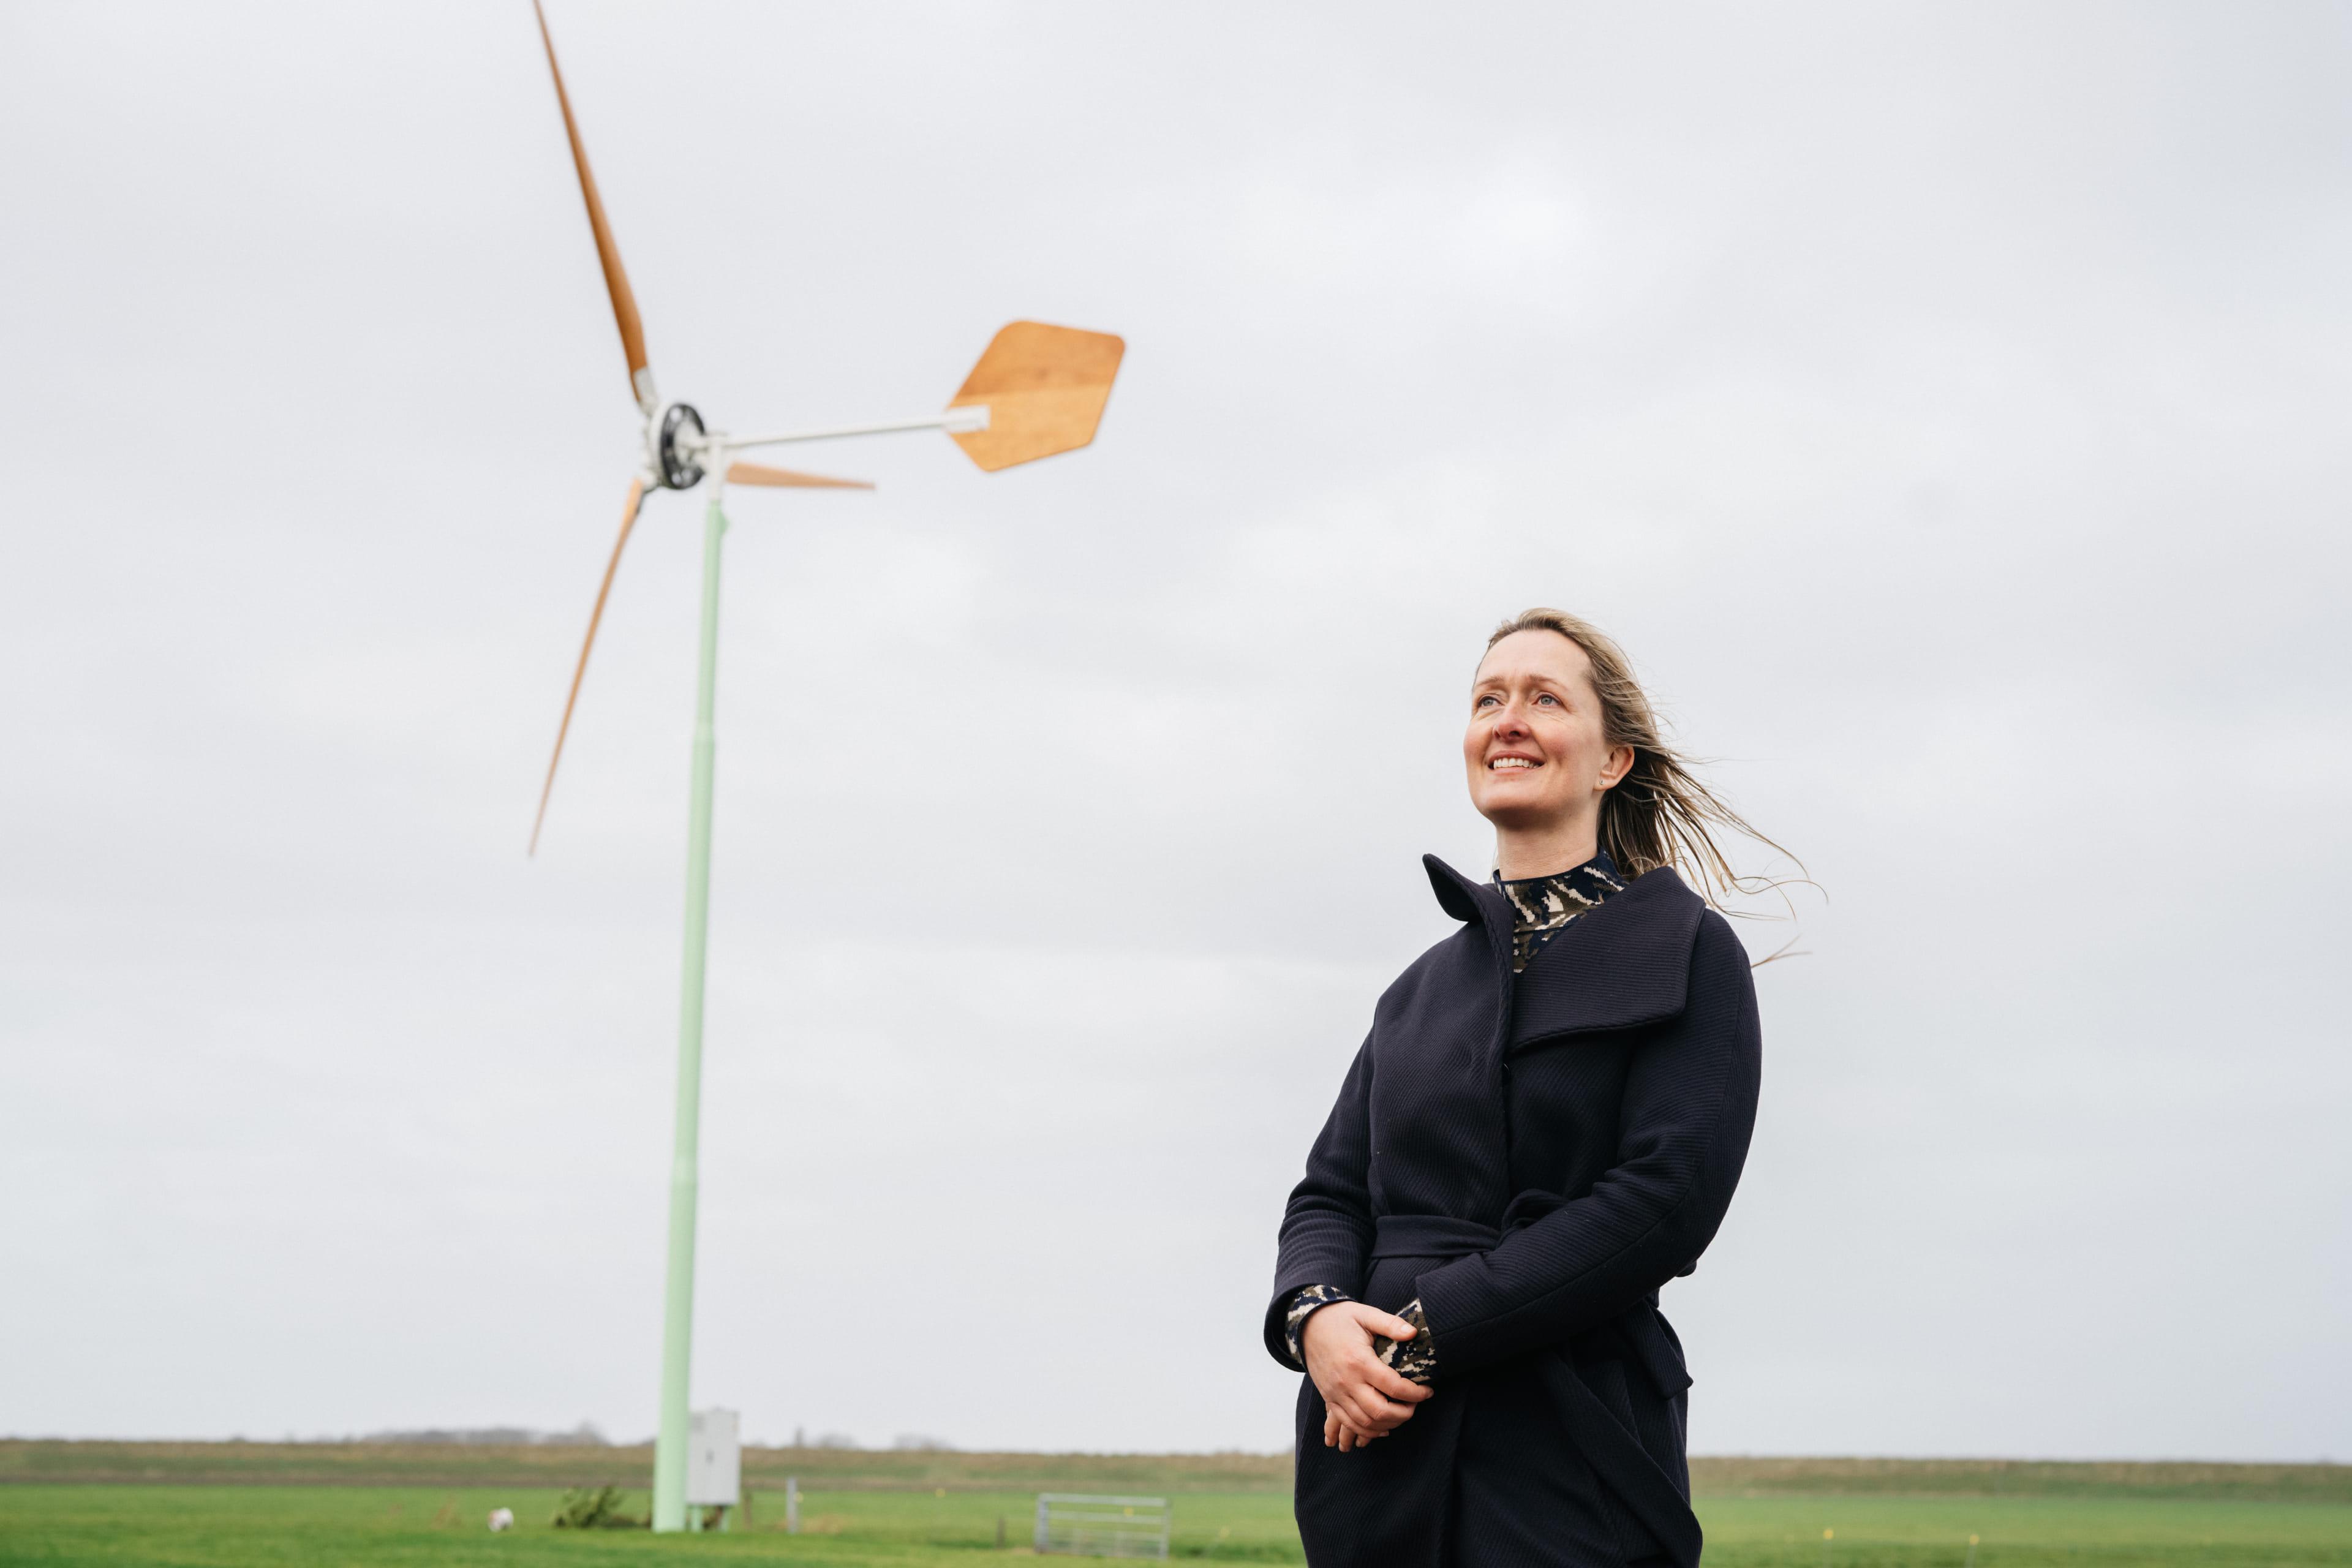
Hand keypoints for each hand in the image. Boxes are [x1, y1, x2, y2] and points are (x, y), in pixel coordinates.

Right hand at [1302, 1301, 1430, 1447]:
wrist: (1307, 1326)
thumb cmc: (1340, 1318)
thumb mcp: (1365, 1314)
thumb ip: (1390, 1324)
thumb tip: (1413, 1333)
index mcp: (1358, 1360)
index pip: (1392, 1386)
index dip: (1415, 1393)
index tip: (1428, 1391)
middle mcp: (1346, 1381)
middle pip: (1379, 1411)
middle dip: (1404, 1414)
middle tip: (1416, 1405)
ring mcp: (1336, 1393)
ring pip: (1364, 1423)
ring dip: (1388, 1425)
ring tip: (1403, 1414)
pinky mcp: (1329, 1399)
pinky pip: (1348, 1424)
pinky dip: (1367, 1432)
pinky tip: (1382, 1427)